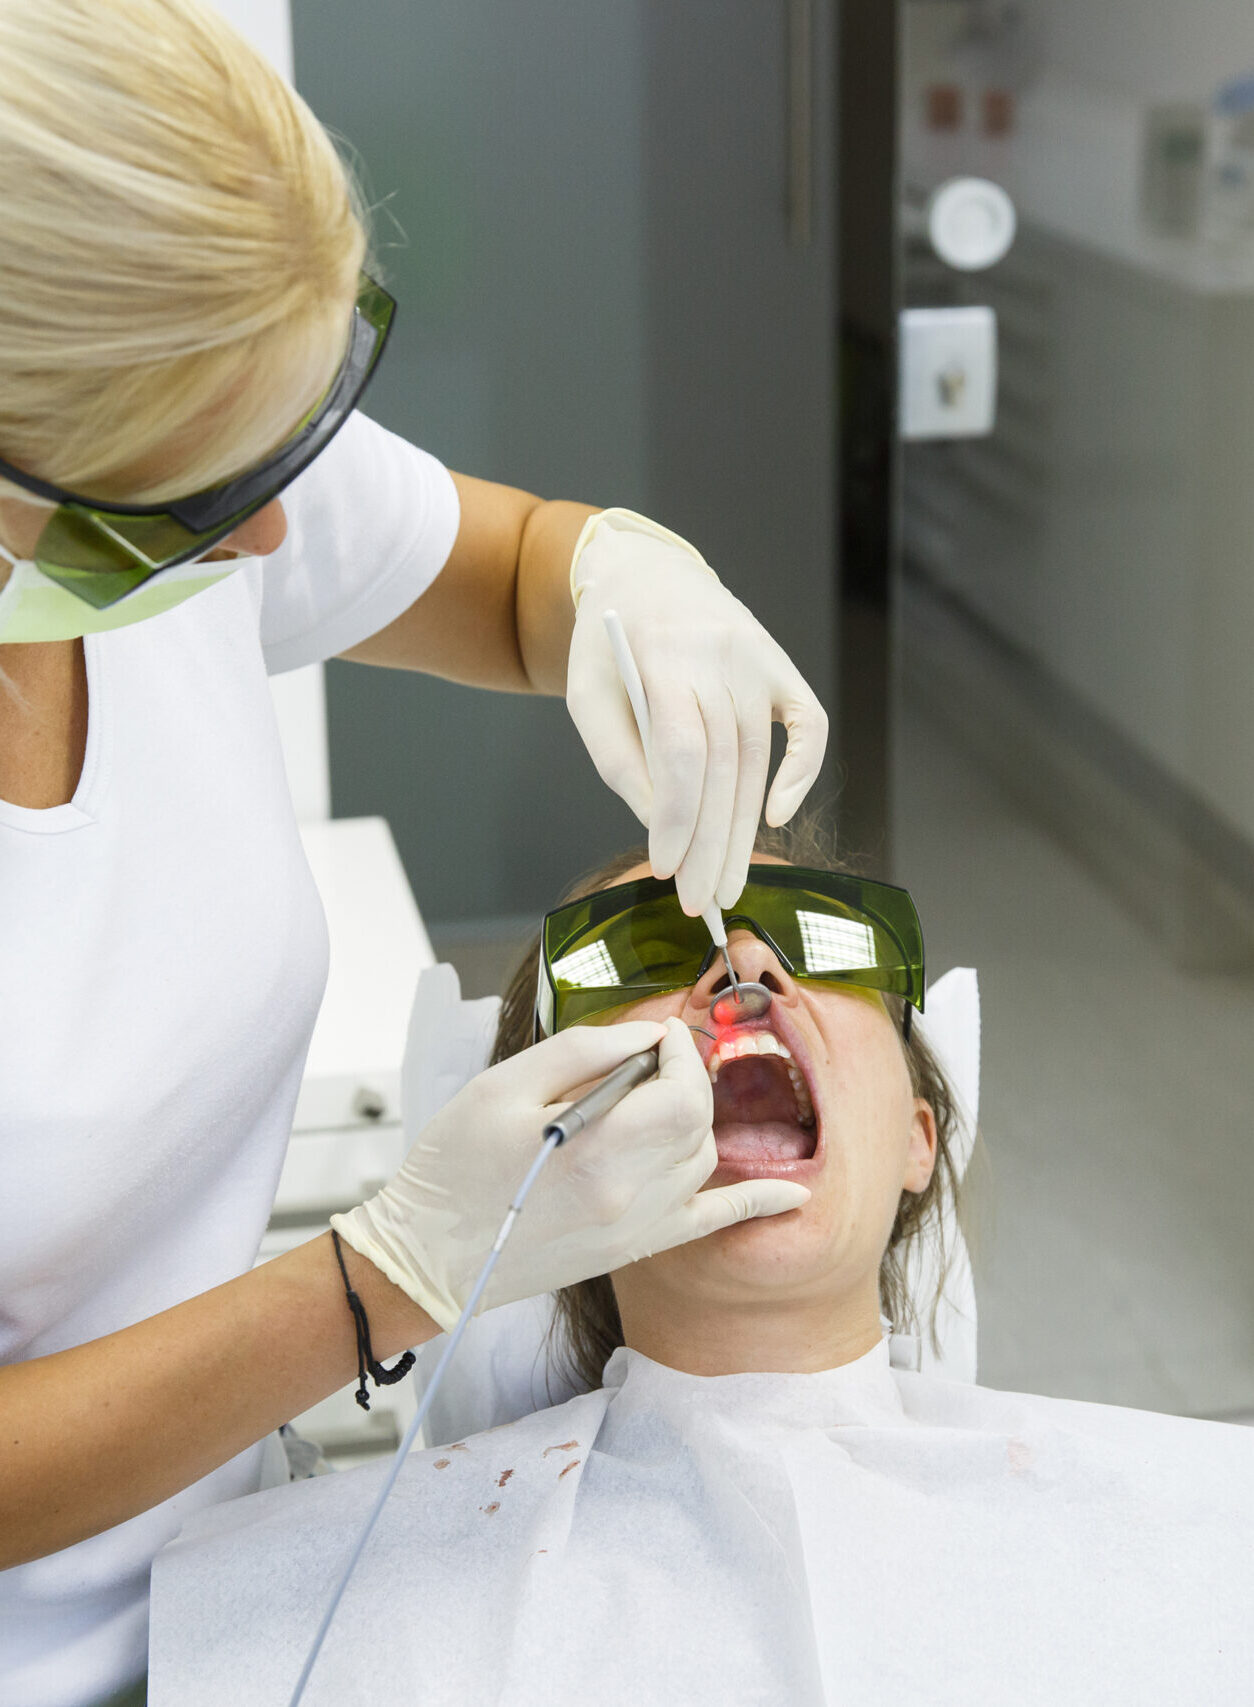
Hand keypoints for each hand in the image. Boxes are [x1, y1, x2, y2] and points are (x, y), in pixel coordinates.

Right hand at [331, 1017, 808, 1331]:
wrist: (427, 1257)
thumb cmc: (451, 1168)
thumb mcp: (502, 1086)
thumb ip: (581, 1052)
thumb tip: (643, 1038)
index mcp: (598, 1150)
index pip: (680, 1089)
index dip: (677, 1050)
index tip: (654, 1034)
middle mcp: (630, 1195)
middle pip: (696, 1120)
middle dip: (685, 1078)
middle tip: (650, 1060)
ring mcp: (637, 1227)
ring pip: (702, 1158)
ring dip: (691, 1119)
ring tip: (647, 1102)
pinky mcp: (633, 1249)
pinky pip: (713, 1224)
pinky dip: (756, 1203)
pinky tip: (793, 1193)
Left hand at [565, 509, 828, 914]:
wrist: (647, 574)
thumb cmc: (610, 647)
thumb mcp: (590, 697)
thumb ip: (620, 761)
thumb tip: (659, 829)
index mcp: (662, 657)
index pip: (681, 751)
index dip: (677, 817)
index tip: (666, 869)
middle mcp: (719, 655)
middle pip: (723, 766)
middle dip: (712, 843)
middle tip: (702, 901)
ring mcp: (758, 659)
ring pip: (758, 758)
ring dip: (743, 828)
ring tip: (727, 882)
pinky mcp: (782, 666)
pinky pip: (809, 725)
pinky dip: (801, 772)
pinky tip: (777, 815)